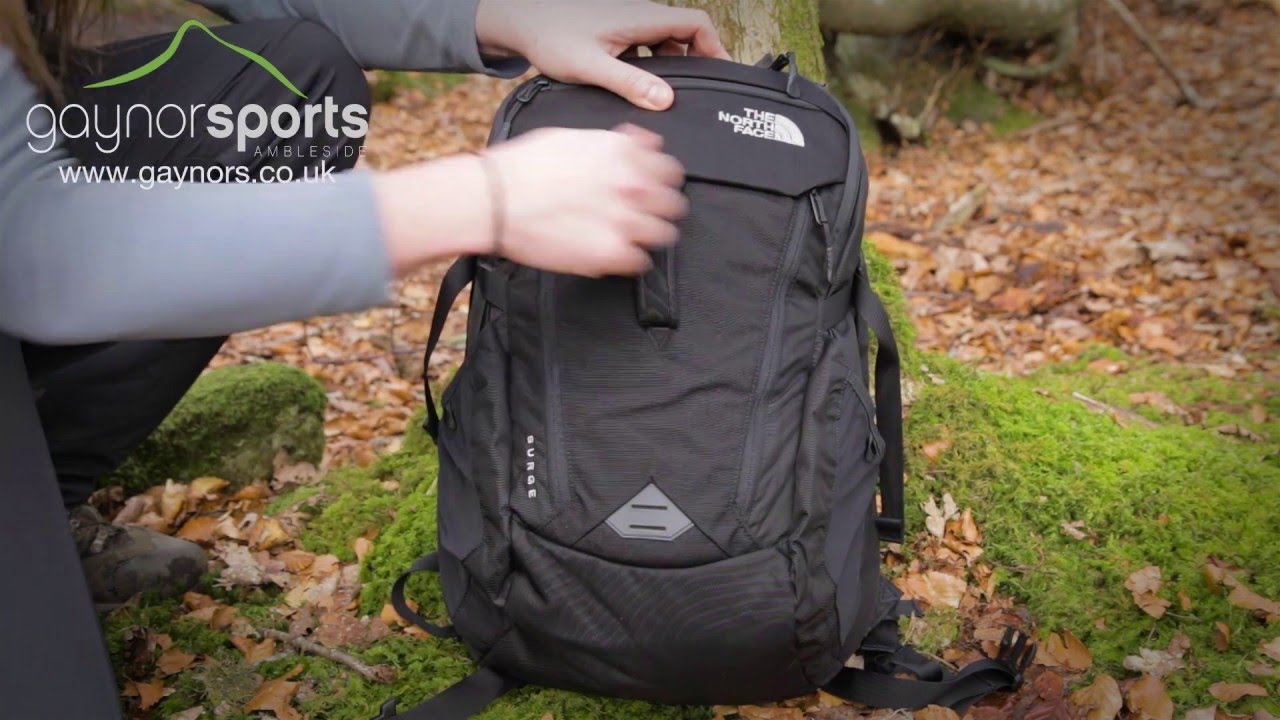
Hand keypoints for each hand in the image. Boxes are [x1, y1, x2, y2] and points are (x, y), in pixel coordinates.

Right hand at [375, 125, 686, 276]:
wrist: (494, 199)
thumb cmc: (524, 167)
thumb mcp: (574, 137)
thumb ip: (615, 143)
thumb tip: (641, 142)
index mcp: (625, 154)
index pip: (671, 169)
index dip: (661, 179)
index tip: (654, 186)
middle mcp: (633, 185)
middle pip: (674, 203)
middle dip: (660, 208)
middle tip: (644, 214)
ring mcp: (626, 221)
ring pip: (663, 234)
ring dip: (648, 235)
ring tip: (630, 236)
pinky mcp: (612, 254)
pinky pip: (640, 262)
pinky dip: (629, 259)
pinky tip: (612, 252)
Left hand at [476, 0, 731, 109]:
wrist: (519, 20)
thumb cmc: (549, 36)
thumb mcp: (591, 66)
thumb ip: (629, 83)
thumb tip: (665, 99)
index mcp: (640, 17)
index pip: (696, 24)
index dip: (715, 47)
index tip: (720, 73)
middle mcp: (638, 14)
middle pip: (682, 33)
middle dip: (690, 62)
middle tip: (688, 93)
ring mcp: (626, 20)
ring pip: (662, 40)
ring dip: (665, 65)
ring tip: (655, 93)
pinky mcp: (614, 29)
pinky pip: (643, 44)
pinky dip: (646, 63)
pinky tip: (630, 84)